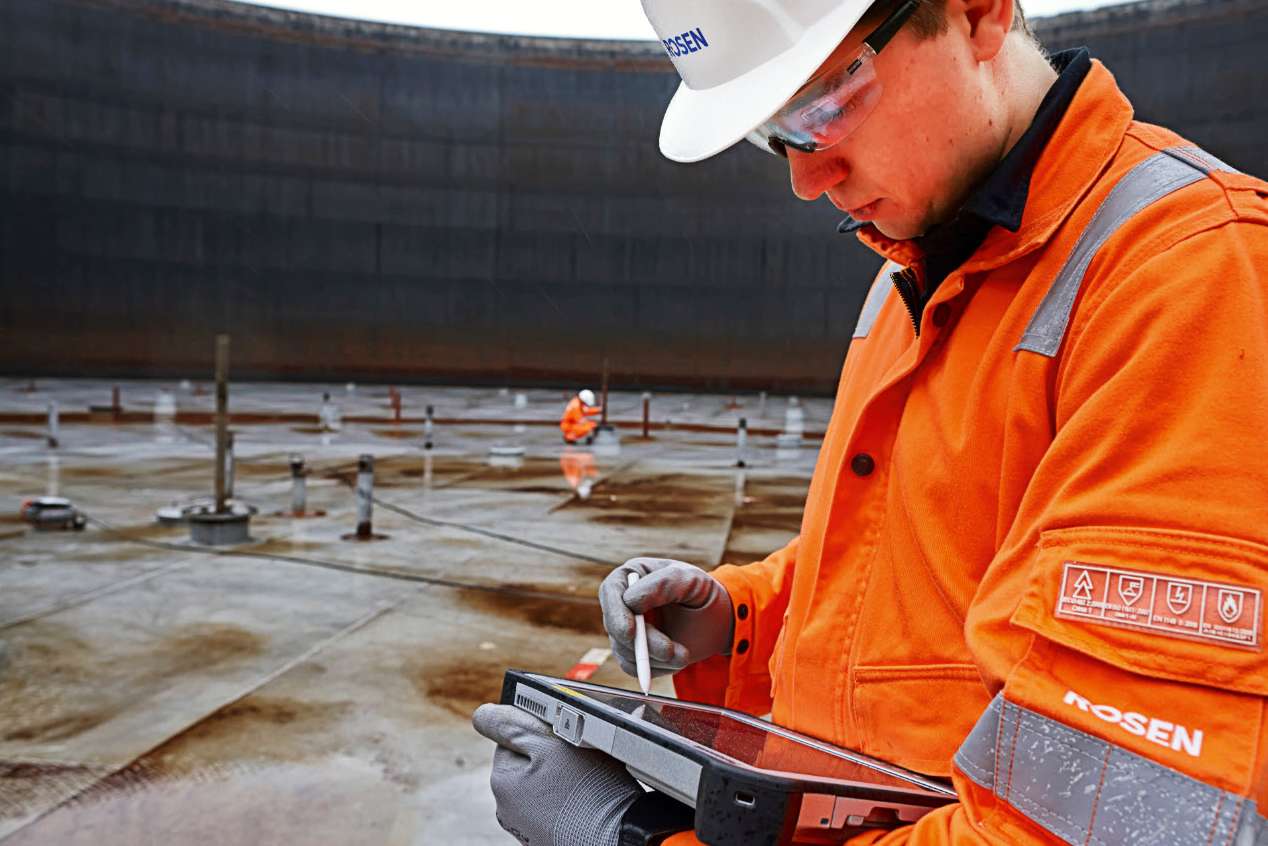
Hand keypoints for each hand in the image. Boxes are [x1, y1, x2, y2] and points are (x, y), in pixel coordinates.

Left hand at [472, 703, 640, 845]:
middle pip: (527, 761)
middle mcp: (507, 808)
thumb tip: (482, 714)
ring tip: (586, 782)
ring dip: (561, 777)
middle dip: (550, 755)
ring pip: (543, 783)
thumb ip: (511, 724)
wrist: (617, 837)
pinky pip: (555, 805)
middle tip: (578, 759)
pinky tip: (587, 799)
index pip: (511, 737)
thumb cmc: (587, 791)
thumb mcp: (548, 743)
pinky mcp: (547, 836)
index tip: (562, 737)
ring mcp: (526, 827)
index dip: (540, 730)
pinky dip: (568, 799)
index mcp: (501, 781)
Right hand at [599, 557, 733, 677]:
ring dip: (655, 658)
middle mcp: (623, 602)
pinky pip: (632, 667)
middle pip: (615, 625)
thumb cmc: (701, 592)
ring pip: (624, 650)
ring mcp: (626, 628)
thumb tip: (631, 601)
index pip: (611, 591)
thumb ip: (662, 584)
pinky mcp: (632, 652)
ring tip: (684, 654)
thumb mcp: (690, 580)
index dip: (616, 613)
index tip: (630, 632)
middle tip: (669, 651)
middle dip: (641, 644)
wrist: (716, 621)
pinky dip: (655, 668)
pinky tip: (676, 659)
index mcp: (632, 575)